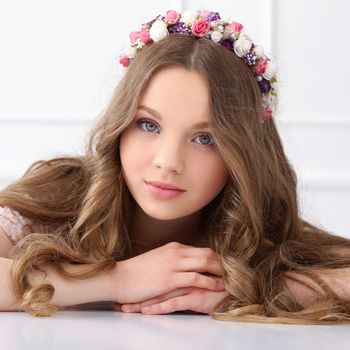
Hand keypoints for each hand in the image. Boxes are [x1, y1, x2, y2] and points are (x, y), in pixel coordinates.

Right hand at [111, 241, 225, 304]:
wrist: (119, 277)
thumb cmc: (137, 271)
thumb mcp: (158, 259)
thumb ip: (173, 259)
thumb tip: (186, 264)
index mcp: (174, 247)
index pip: (201, 249)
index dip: (216, 258)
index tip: (225, 266)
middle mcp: (176, 251)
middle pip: (208, 253)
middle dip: (223, 263)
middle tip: (234, 272)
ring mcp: (174, 264)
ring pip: (205, 263)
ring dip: (220, 272)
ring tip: (230, 280)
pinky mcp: (170, 278)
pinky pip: (196, 278)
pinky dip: (210, 281)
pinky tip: (218, 287)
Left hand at [117, 285, 228, 314]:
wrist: (234, 289)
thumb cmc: (214, 283)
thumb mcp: (195, 277)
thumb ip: (181, 275)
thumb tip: (168, 278)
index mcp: (181, 267)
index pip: (157, 274)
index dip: (142, 281)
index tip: (125, 288)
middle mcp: (182, 274)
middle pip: (155, 283)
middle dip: (137, 293)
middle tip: (119, 300)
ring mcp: (187, 285)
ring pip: (160, 293)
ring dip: (142, 302)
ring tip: (126, 308)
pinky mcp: (193, 296)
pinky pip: (173, 303)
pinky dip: (158, 307)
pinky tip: (146, 312)